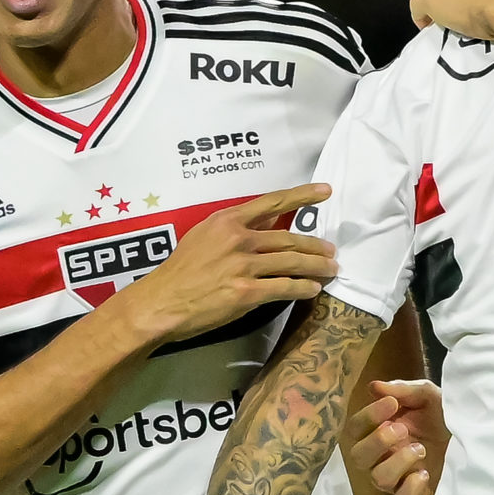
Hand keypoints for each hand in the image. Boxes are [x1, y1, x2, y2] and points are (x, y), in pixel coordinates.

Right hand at [120, 183, 336, 344]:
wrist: (161, 302)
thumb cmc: (180, 271)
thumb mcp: (203, 236)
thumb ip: (235, 228)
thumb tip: (268, 222)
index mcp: (227, 221)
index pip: (272, 202)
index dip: (302, 196)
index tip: (325, 191)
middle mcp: (238, 238)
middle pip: (288, 238)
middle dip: (315, 245)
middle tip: (331, 251)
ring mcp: (243, 265)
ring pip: (292, 262)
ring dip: (317, 267)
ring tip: (332, 269)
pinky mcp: (247, 291)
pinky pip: (284, 287)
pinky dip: (303, 288)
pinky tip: (313, 289)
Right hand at [344, 378, 447, 494]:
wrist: (475, 436)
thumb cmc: (444, 416)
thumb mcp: (428, 396)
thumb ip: (403, 390)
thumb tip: (374, 386)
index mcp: (380, 431)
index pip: (356, 429)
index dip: (368, 416)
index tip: (391, 404)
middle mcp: (383, 457)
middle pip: (358, 457)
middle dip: (377, 441)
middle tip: (401, 428)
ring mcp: (399, 478)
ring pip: (379, 478)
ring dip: (397, 461)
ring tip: (420, 448)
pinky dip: (410, 488)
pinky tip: (425, 473)